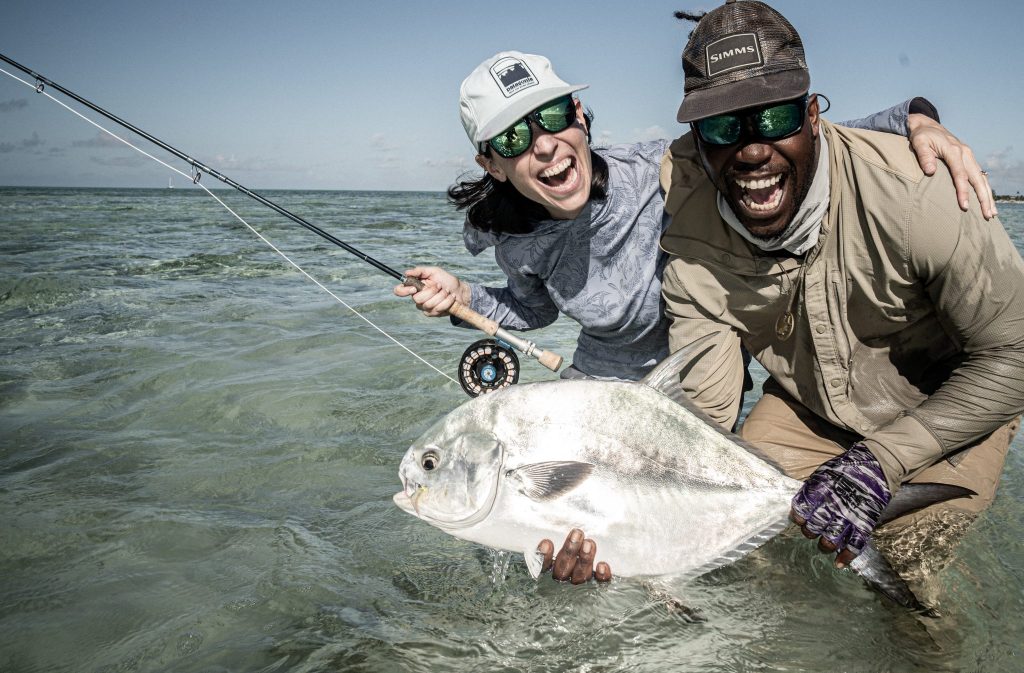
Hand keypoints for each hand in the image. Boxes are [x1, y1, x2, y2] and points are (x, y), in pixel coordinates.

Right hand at [393, 266, 469, 316]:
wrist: (460, 291)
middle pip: (417, 299)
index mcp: (414, 286)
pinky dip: (447, 301)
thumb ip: (420, 271)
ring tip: (447, 291)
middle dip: (431, 291)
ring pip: (428, 304)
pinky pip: (437, 309)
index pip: (399, 291)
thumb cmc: (446, 280)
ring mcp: (424, 307)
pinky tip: (451, 297)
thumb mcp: (433, 271)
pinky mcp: (432, 313)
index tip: (414, 288)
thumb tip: (406, 272)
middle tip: (439, 285)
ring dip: (441, 295)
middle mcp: (417, 298)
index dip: (403, 291)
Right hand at [536, 529, 611, 583]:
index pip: (542, 565)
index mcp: (549, 567)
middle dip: (569, 551)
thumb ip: (552, 524)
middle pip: (562, 569)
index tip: (546, 542)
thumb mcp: (556, 530)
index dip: (543, 557)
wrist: (594, 555)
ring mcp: (580, 582)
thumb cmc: (568, 538)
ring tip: (589, 543)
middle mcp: (563, 576)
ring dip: (585, 559)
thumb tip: (539, 498)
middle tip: (577, 533)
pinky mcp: (597, 584)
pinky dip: (601, 576)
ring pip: (580, 576)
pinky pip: (599, 583)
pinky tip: (603, 565)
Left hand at [790, 443, 890, 568]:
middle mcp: (832, 505)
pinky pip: (855, 545)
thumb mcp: (822, 474)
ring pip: (830, 541)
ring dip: (824, 545)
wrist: (876, 465)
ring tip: (824, 543)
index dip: (798, 518)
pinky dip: (847, 557)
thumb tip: (799, 508)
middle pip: (813, 528)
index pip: (801, 511)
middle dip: (810, 532)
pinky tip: (839, 564)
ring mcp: (849, 516)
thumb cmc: (845, 468)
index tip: (799, 518)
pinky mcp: (865, 523)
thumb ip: (811, 491)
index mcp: (820, 491)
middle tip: (812, 529)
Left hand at [907, 113, 996, 219]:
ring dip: (987, 196)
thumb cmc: (921, 136)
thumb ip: (924, 156)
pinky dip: (984, 189)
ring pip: (982, 178)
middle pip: (978, 179)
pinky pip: (979, 176)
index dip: (963, 191)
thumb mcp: (919, 143)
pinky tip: (987, 200)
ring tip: (991, 213)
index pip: (960, 175)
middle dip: (983, 198)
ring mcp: (969, 156)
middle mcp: (965, 153)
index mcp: (954, 151)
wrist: (928, 126)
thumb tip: (930, 172)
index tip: (964, 206)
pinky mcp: (969, 159)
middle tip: (988, 215)